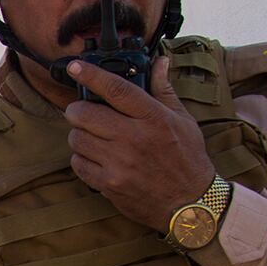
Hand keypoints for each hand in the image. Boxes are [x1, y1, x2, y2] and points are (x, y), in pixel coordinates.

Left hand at [64, 58, 215, 231]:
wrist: (191, 203)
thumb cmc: (187, 159)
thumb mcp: (183, 120)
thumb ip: (164, 90)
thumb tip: (160, 62)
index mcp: (153, 118)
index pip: (115, 89)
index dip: (90, 75)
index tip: (75, 67)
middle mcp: (134, 138)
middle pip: (84, 114)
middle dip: (77, 110)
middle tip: (83, 112)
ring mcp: (119, 163)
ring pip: (77, 138)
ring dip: (79, 135)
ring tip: (92, 137)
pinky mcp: (109, 183)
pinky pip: (78, 164)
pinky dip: (81, 158)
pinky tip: (95, 157)